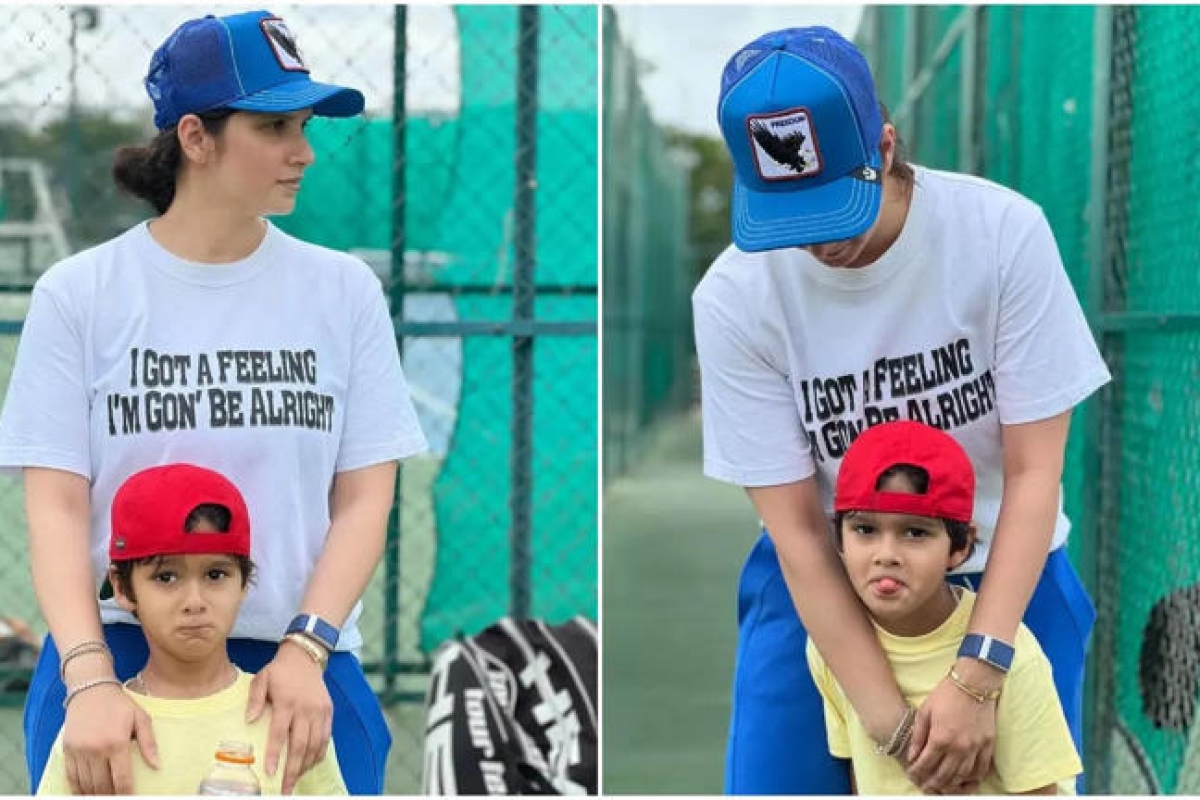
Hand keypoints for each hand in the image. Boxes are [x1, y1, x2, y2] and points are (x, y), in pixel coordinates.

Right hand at [63, 682, 157, 793]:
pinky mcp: (67, 750)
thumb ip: (149, 743)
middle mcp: (96, 749)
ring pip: (86, 784)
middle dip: (110, 796)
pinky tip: (86, 792)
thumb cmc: (119, 704)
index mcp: (116, 743)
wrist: (91, 690)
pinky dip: (78, 788)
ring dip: (95, 794)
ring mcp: (79, 751)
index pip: (121, 778)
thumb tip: (157, 765)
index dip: (126, 793)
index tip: (130, 798)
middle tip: (117, 798)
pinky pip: (71, 776)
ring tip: (104, 796)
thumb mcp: (141, 718)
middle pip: (102, 785)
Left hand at [247, 641, 331, 793]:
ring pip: (315, 744)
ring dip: (306, 765)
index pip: (280, 733)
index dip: (275, 754)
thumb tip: (249, 720)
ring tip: (296, 780)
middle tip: (286, 788)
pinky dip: (319, 754)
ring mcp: (319, 711)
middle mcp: (306, 708)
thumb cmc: (279, 671)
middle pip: (300, 744)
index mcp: (287, 702)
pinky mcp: (328, 712)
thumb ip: (254, 699)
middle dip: (293, 770)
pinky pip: (326, 738)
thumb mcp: (261, 679)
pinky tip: (310, 764)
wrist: (305, 656)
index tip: (270, 772)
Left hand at [906, 662, 998, 792]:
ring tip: (942, 786)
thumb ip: (918, 735)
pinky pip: (981, 769)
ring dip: (951, 784)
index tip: (913, 775)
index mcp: (940, 737)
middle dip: (932, 783)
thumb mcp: (925, 711)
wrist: (974, 682)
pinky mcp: (988, 745)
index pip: (926, 764)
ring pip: (962, 776)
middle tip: (925, 786)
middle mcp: (958, 747)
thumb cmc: (946, 694)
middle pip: (944, 775)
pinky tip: (965, 780)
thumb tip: (912, 755)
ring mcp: (975, 747)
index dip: (917, 772)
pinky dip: (973, 778)